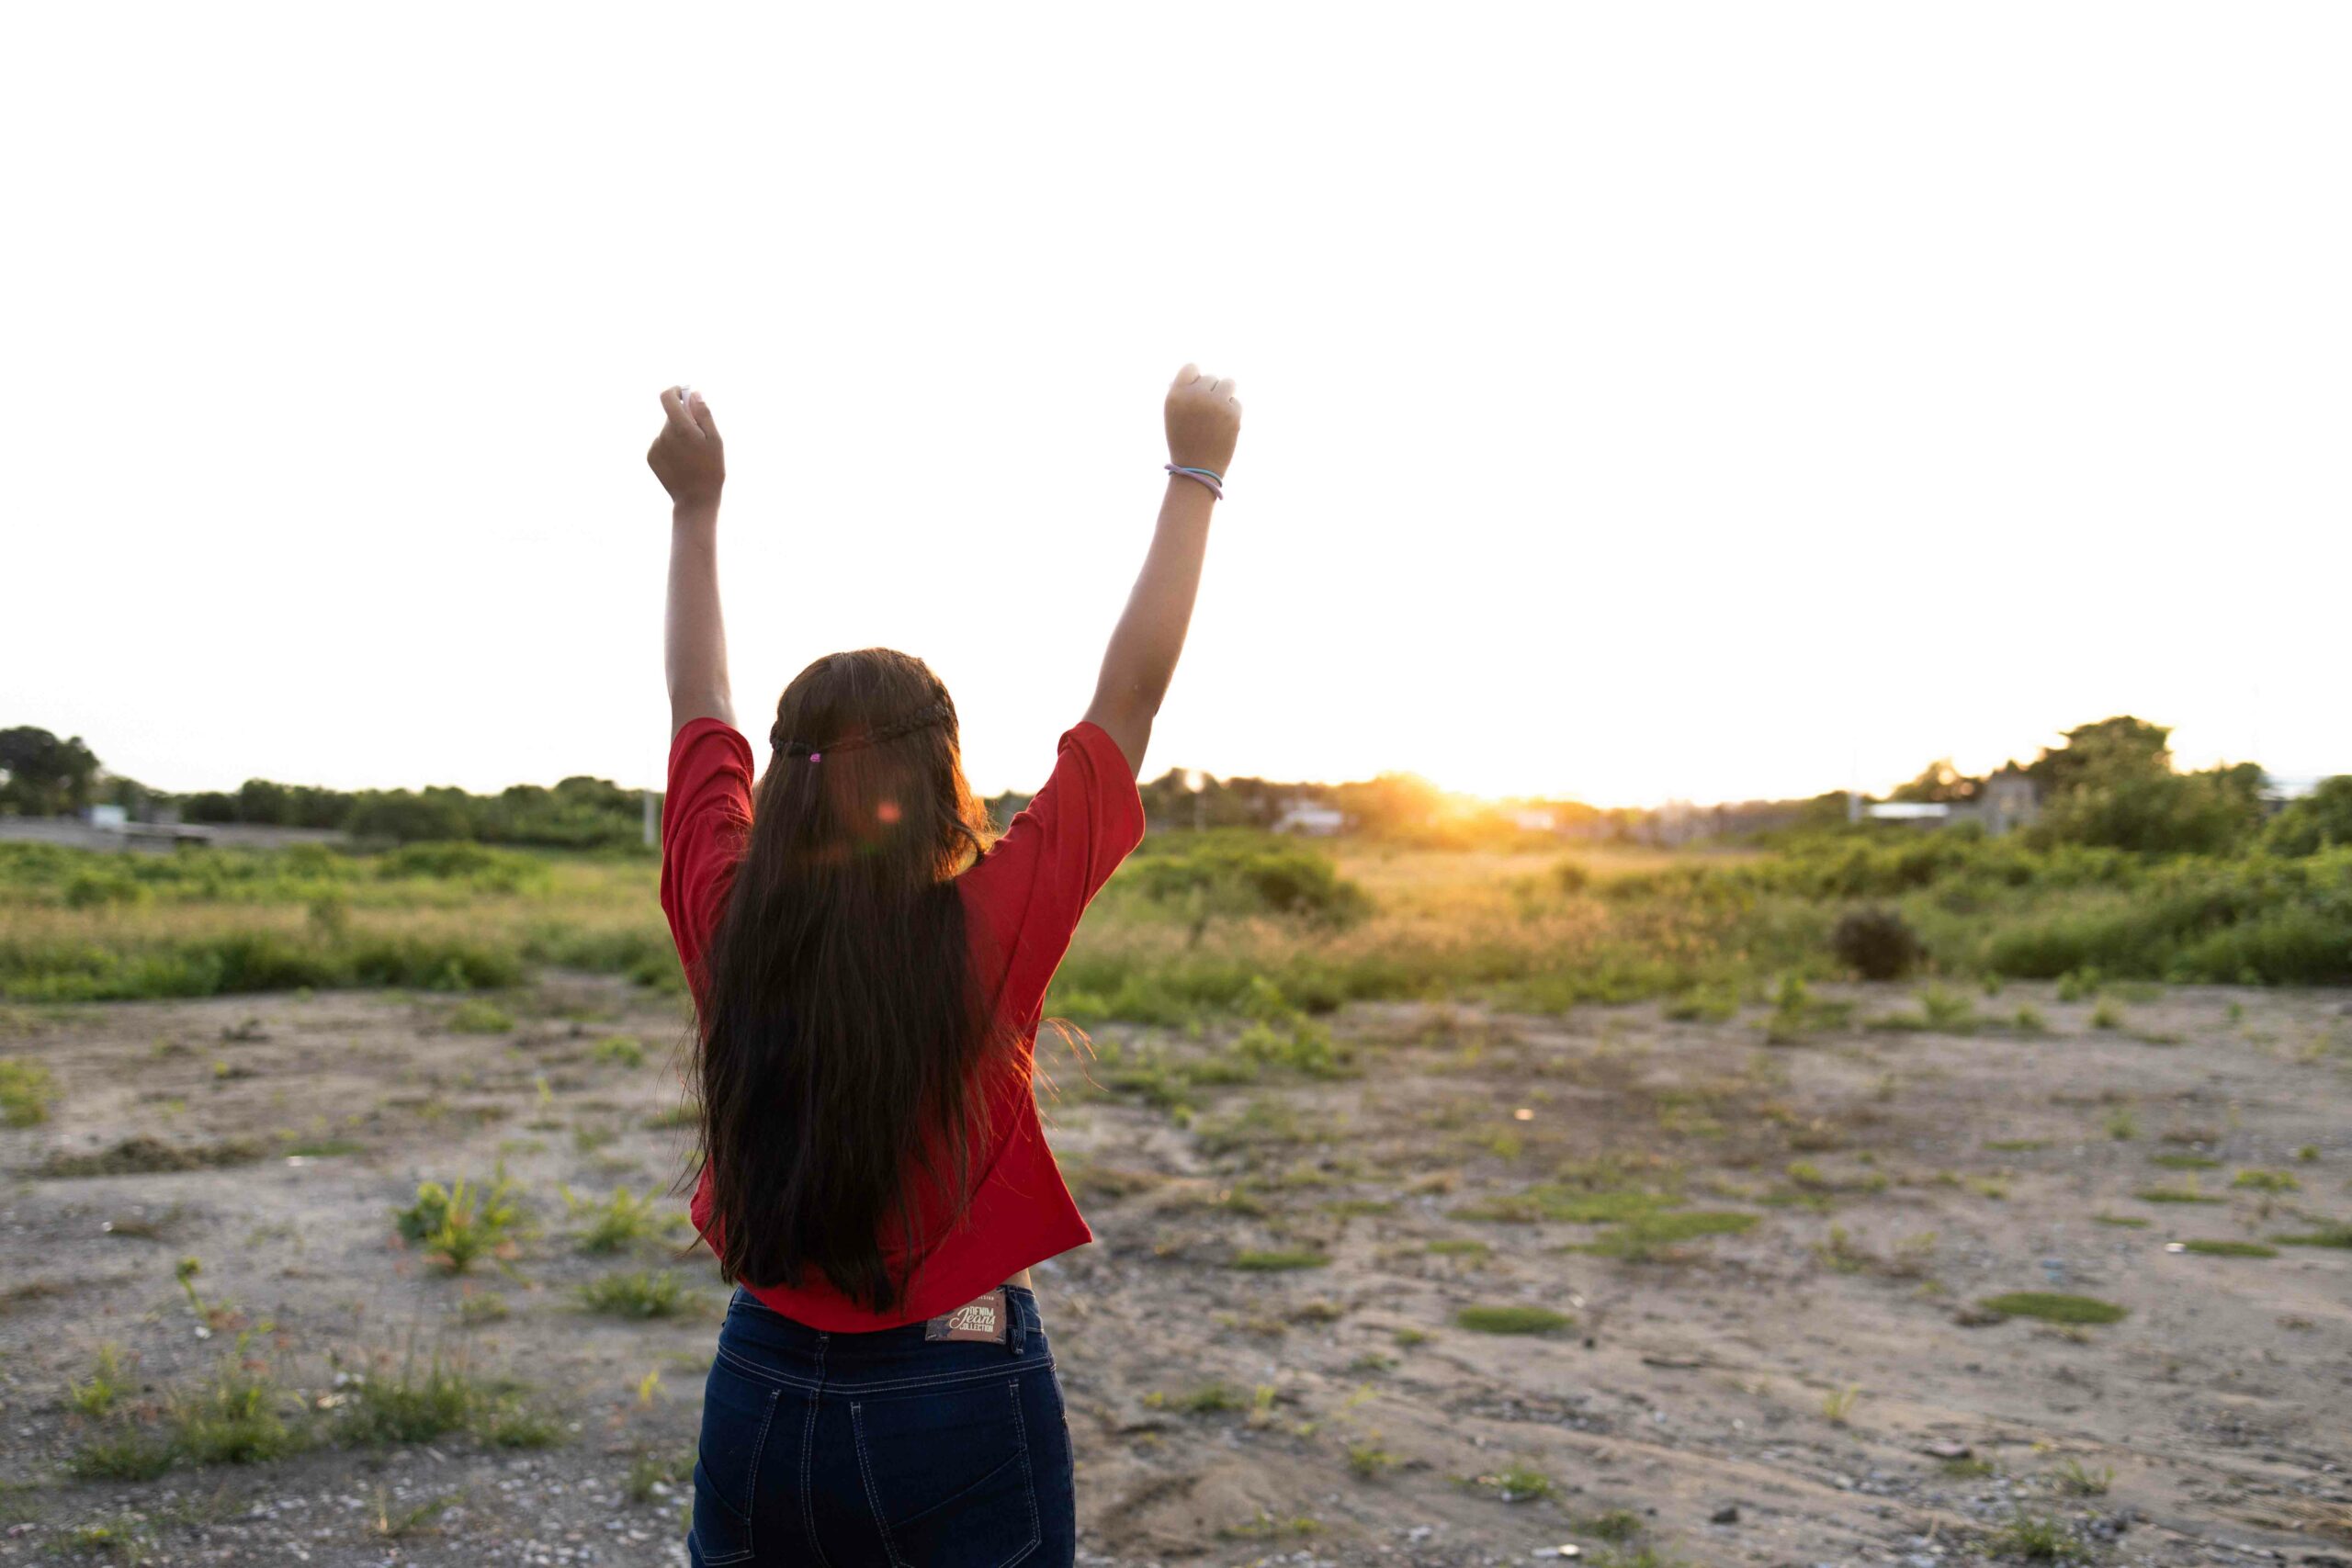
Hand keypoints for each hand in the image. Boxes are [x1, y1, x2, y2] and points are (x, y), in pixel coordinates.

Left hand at [648, 387, 724, 511]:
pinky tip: (682, 462)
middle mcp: (663, 435)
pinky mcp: (651, 457)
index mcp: (680, 428)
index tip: (683, 393)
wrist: (695, 500)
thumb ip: (704, 414)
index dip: (675, 391)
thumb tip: (694, 394)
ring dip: (678, 435)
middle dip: (684, 419)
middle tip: (699, 435)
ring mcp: (655, 446)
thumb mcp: (715, 440)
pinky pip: (661, 443)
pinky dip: (671, 447)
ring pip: (667, 430)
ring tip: (692, 455)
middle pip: (671, 416)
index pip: (667, 398)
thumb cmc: (711, 469)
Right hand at [1164, 364, 1241, 477]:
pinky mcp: (1232, 414)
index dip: (1195, 379)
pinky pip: (1236, 402)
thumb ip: (1183, 394)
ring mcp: (1215, 403)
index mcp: (1176, 395)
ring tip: (1219, 411)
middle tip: (1207, 412)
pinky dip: (1232, 412)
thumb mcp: (1174, 416)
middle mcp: (1196, 395)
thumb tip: (1197, 375)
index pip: (1191, 368)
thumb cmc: (1183, 441)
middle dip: (1211, 392)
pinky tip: (1222, 427)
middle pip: (1211, 378)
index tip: (1197, 390)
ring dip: (1225, 394)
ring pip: (1228, 383)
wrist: (1196, 469)